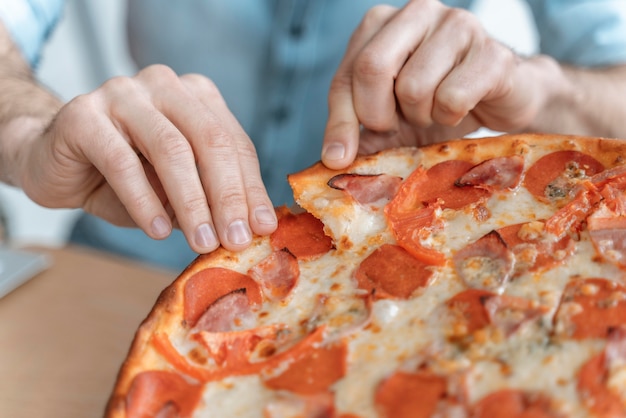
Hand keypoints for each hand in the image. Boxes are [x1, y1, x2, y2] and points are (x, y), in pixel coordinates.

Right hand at [20, 65, 276, 252]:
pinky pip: (122, 162)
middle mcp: (164, 85)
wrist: (53, 161)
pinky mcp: (83, 114)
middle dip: (228, 196)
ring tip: (203, 242)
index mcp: (196, 96)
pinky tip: (158, 231)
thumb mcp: (177, 187)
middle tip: (236, 240)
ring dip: (192, 202)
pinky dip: (144, 201)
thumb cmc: (125, 176)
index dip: (251, 187)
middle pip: (210, 141)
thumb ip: (209, 196)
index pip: (234, 143)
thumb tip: (251, 227)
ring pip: (171, 149)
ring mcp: (122, 94)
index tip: (262, 228)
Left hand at [322, 0, 559, 166]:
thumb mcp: (390, 118)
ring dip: (421, 115)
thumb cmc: (438, 101)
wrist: (504, 99)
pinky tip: (461, 108)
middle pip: (372, 68)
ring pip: (414, 87)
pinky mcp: (491, 52)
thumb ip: (359, 129)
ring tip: (435, 109)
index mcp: (382, 23)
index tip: (340, 157)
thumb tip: (333, 157)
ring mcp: (457, 25)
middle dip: (378, 114)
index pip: (347, 74)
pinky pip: (452, 98)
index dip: (342, 121)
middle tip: (397, 124)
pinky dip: (451, 116)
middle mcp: (417, 11)